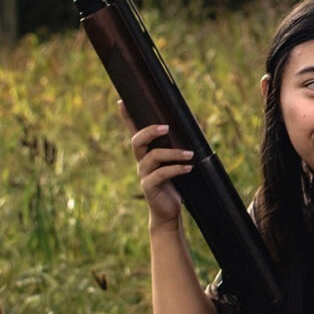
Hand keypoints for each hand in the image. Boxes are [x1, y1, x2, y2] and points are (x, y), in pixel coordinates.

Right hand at [119, 101, 191, 228]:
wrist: (168, 212)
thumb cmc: (173, 185)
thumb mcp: (174, 164)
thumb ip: (176, 149)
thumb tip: (192, 128)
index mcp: (145, 154)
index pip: (133, 133)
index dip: (126, 118)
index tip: (121, 102)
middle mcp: (141, 162)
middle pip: (137, 141)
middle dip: (150, 131)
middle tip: (167, 128)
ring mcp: (143, 175)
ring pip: (153, 157)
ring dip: (173, 153)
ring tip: (190, 154)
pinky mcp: (149, 187)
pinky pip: (161, 174)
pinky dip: (176, 169)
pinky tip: (189, 168)